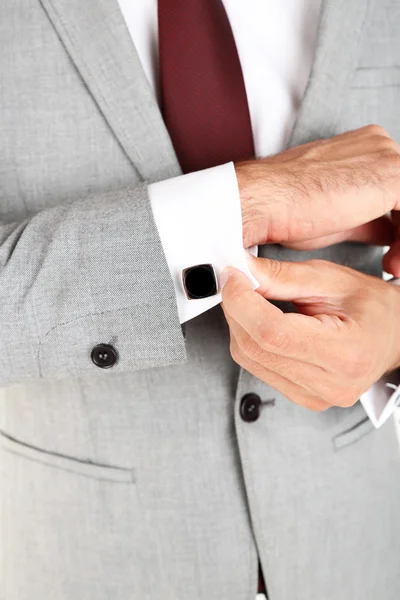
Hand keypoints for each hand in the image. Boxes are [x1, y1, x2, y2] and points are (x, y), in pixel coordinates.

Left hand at [221, 257, 399, 411]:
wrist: (394, 337)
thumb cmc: (374, 308)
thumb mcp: (332, 280)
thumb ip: (282, 277)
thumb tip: (241, 271)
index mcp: (345, 352)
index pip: (273, 333)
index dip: (242, 302)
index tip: (232, 277)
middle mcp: (329, 383)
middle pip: (254, 348)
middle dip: (236, 309)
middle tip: (238, 282)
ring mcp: (315, 396)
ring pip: (249, 360)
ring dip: (240, 325)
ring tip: (254, 301)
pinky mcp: (302, 397)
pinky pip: (256, 369)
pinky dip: (250, 340)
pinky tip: (262, 323)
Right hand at [236, 125, 399, 249]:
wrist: (263, 203)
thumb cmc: (284, 210)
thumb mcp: (335, 218)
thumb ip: (366, 220)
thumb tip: (385, 231)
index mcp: (363, 148)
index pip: (393, 191)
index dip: (395, 225)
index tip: (387, 253)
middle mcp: (378, 145)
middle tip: (392, 265)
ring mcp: (387, 156)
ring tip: (393, 268)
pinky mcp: (393, 175)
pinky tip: (392, 262)